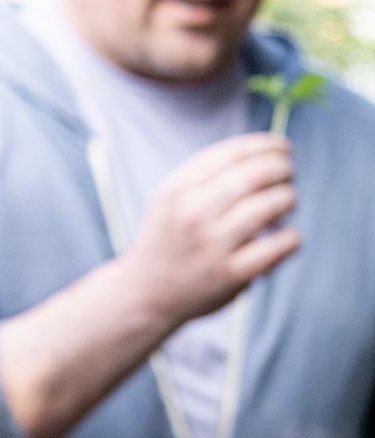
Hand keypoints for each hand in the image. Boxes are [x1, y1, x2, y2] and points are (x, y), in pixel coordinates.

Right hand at [120, 133, 299, 326]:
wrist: (146, 291)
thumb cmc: (168, 238)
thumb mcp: (171, 199)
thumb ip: (207, 176)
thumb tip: (264, 154)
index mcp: (176, 188)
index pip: (231, 154)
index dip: (264, 145)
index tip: (282, 147)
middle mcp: (192, 212)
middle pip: (254, 175)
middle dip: (281, 168)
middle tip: (289, 172)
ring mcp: (212, 244)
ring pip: (270, 207)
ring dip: (288, 198)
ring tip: (287, 201)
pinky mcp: (231, 274)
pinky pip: (278, 246)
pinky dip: (291, 237)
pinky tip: (286, 236)